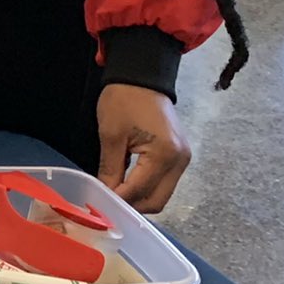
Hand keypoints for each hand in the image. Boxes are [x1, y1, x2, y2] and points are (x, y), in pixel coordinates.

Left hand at [97, 84, 190, 212]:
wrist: (142, 77)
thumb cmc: (123, 101)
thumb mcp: (111, 135)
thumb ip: (110, 168)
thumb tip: (106, 194)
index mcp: (164, 155)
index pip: (141, 191)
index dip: (120, 200)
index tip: (100, 203)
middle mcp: (180, 161)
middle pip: (157, 200)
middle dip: (133, 206)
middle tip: (108, 203)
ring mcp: (183, 159)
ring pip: (162, 194)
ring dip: (140, 198)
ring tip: (115, 194)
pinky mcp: (180, 156)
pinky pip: (165, 182)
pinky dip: (147, 188)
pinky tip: (127, 184)